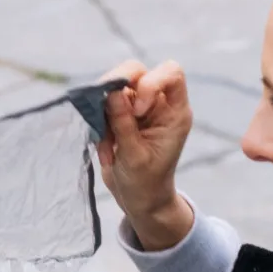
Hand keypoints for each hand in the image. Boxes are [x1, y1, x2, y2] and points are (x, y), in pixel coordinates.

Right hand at [97, 60, 194, 250]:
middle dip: (116, 91)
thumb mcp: (134, 157)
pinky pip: (101, 105)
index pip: (171, 74)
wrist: (139, 200)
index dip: (151, 82)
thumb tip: (112, 92)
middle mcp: (157, 104)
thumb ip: (124, 124)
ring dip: (103, 114)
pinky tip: (107, 151)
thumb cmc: (145, 183)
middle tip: (107, 115)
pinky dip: (98, 125)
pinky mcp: (119, 114)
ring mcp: (136, 107)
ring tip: (109, 148)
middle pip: (136, 71)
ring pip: (112, 88)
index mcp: (174, 112)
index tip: (139, 110)